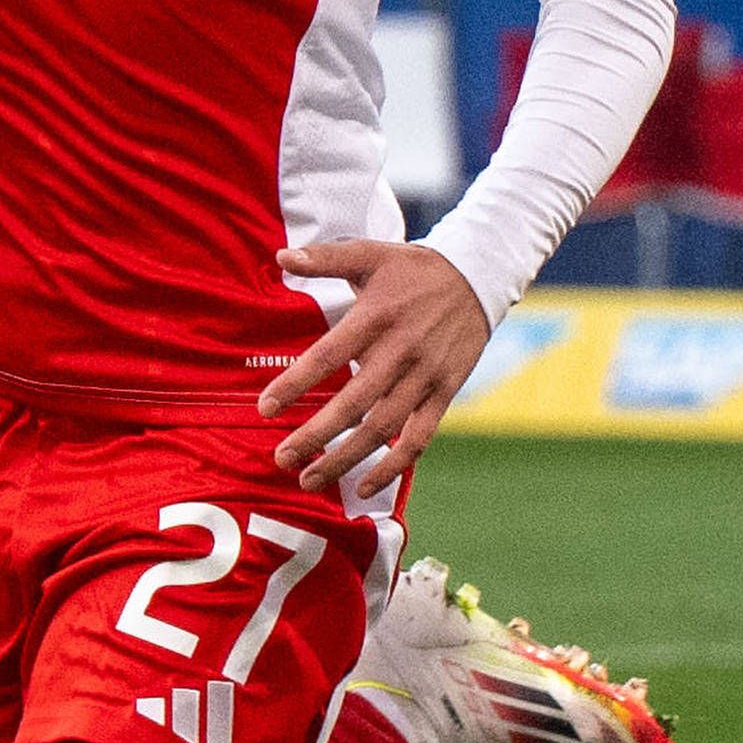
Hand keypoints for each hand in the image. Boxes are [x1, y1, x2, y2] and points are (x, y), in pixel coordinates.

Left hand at [259, 240, 488, 490]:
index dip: (295, 384)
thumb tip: (280, 256)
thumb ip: (324, 258)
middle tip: (281, 458)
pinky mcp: (444, 392)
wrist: (477, 277)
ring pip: (383, 429)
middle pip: (354, 403)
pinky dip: (392, 466)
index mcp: (376, 317)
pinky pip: (418, 437)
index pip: (327, 356)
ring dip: (345, 458)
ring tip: (310, 480)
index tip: (265, 409)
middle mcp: (400, 350)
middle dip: (315, 435)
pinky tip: (364, 488)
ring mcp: (425, 376)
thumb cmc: (412, 269)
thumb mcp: (370, 255)